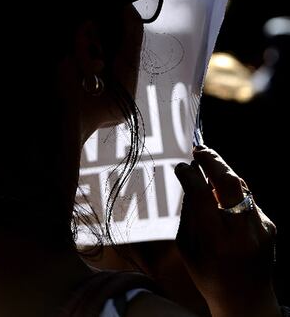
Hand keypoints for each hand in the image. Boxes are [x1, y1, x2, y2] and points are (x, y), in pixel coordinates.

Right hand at [174, 146, 279, 316]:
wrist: (247, 302)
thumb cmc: (209, 276)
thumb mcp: (187, 249)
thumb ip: (188, 214)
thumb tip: (190, 180)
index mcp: (216, 243)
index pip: (202, 196)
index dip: (190, 175)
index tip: (180, 167)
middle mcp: (242, 234)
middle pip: (229, 184)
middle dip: (213, 161)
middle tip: (199, 150)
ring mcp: (261, 229)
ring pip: (241, 187)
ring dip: (223, 171)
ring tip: (208, 161)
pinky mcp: (270, 227)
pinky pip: (248, 199)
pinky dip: (233, 192)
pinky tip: (222, 193)